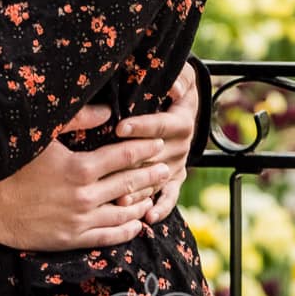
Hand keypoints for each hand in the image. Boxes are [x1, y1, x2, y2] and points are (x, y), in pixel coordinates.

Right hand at [0, 102, 170, 251]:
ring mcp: (79, 221)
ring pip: (123, 213)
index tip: (158, 144)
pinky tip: (137, 225)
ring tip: (155, 194)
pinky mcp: (70, 239)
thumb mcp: (41, 134)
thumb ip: (76, 120)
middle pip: (129, 184)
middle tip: (165, 167)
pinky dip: (126, 231)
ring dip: (142, 203)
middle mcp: (84, 197)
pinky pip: (108, 237)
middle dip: (150, 175)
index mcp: (80, 168)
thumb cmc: (10, 162)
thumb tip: (107, 111)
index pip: (124, 156)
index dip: (144, 149)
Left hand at [114, 64, 199, 223]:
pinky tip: (147, 218)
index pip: (162, 125)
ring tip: (120, 200)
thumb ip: (179, 79)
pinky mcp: (174, 179)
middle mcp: (181, 146)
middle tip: (110, 169)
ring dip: (140, 191)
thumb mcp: (181, 77)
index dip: (142, 126)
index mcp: (182, 121)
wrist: (184, 105)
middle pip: (156, 157)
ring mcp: (177, 165)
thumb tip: (175, 85)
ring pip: (157, 179)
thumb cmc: (173, 87)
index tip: (120, 126)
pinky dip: (160, 208)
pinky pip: (169, 196)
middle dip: (133, 163)